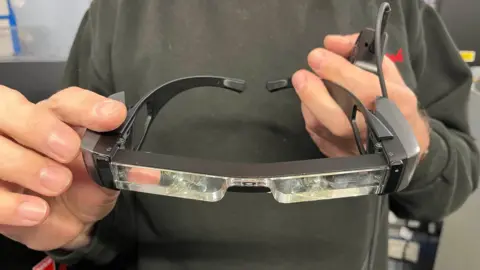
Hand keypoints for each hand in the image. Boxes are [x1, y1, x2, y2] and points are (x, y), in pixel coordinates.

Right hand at [0, 86, 126, 250]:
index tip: (112, 116)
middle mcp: (19, 130)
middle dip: (37, 126)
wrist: (68, 222)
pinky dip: (10, 202)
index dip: (85, 106)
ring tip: (57, 184)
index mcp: (54, 118)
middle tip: (69, 150)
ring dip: (25, 164)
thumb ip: (122, 169)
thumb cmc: (86, 186)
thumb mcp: (107, 177)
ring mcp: (0, 157)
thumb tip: (149, 172)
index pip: (64, 101)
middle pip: (8, 107)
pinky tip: (37, 211)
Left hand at [292, 34, 429, 157]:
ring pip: (323, 128)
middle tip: (301, 76)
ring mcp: (355, 149)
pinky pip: (317, 136)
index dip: (337, 71)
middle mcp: (376, 131)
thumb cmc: (394, 104)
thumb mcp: (387, 72)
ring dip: (309, 104)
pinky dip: (311, 117)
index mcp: (395, 104)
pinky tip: (312, 105)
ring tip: (307, 86)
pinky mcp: (339, 158)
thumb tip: (332, 43)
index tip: (317, 56)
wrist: (404, 147)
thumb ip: (361, 52)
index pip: (363, 88)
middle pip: (339, 119)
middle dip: (315, 95)